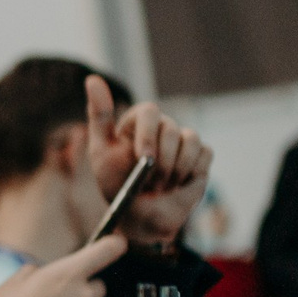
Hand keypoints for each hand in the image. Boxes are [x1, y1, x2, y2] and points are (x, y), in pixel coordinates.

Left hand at [82, 75, 211, 246]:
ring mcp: (183, 140)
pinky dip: (192, 172)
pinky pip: (205, 154)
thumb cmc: (118, 184)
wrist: (141, 217)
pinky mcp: (201, 155)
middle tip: (151, 184)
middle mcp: (162, 126)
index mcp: (138, 121)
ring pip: (191, 140)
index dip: (148, 134)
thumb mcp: (101, 152)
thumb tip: (92, 79)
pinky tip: (179, 184)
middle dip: (161, 162)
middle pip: (171, 129)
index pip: (149, 111)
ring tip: (162, 187)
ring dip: (176, 170)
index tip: (144, 159)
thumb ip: (99, 116)